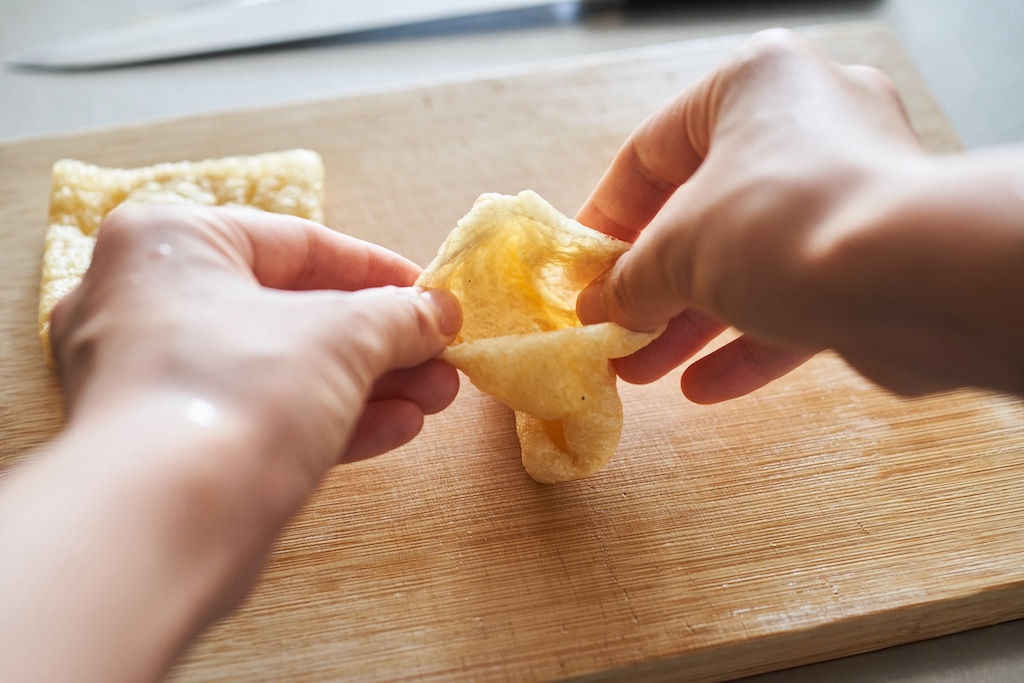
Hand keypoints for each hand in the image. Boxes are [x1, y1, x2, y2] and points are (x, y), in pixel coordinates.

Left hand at [52, 203, 461, 467]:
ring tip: (437, 397)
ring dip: (368, 383)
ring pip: (283, 369)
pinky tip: (398, 428)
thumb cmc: (241, 391)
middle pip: (293, 311)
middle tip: (442, 356)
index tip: (432, 295)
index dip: (378, 271)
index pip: (296, 243)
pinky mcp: (172, 445)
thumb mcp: (342, 335)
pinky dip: (329, 418)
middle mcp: (146, 303)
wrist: (161, 528)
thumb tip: (439, 313)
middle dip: (381, 340)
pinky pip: (262, 415)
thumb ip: (398, 315)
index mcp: (171, 243)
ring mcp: (152, 381)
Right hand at [577, 29, 929, 401]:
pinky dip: (747, 341)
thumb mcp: (675, 249)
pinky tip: (701, 388)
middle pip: (702, 213)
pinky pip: (796, 296)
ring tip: (639, 370)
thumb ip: (628, 279)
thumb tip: (597, 308)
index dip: (605, 217)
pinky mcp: (876, 259)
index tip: (579, 269)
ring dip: (689, 321)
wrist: (917, 281)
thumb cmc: (781, 224)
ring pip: (748, 261)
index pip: (652, 151)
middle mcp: (810, 125)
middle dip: (650, 284)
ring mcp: (850, 192)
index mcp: (754, 86)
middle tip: (610, 329)